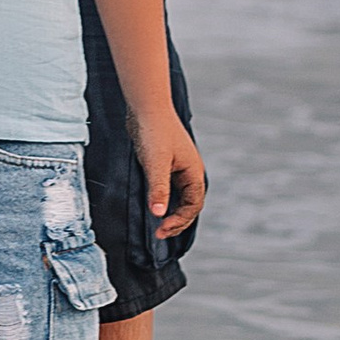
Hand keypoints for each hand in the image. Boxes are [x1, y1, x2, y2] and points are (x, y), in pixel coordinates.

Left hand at [131, 107, 207, 239]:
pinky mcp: (164, 163)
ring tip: (156, 225)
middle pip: (188, 204)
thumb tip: (158, 214)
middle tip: (158, 233)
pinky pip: (168, 187)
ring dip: (170, 211)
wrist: (146, 105)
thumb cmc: (154, 131)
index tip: (161, 230)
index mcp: (193, 172)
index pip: (193, 206)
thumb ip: (158, 189)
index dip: (179, 221)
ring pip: (178, 197)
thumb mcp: (155, 163)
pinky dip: (163, 199)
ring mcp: (177, 167)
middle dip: (176, 221)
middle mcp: (188, 171)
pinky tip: (151, 205)